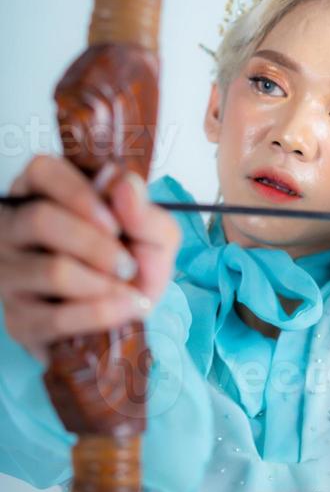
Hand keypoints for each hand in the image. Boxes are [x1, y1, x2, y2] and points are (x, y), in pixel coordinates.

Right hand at [0, 155, 179, 363]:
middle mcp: (15, 228)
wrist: (129, 317)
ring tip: (126, 289)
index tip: (115, 224)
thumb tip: (124, 185)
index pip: (42, 172)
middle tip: (127, 264)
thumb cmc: (134, 263)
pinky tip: (122, 310)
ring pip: (51, 270)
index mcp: (44, 192)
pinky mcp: (18, 319)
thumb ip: (143, 209)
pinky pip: (56, 317)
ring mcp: (10, 275)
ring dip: (103, 283)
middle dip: (96, 245)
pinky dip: (100, 314)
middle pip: (40, 220)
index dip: (80, 195)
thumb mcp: (154, 233)